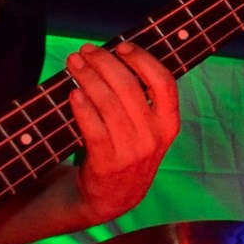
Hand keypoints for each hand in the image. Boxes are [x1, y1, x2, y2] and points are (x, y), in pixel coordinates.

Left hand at [63, 43, 180, 223]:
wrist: (113, 197)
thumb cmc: (127, 151)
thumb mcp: (148, 130)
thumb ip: (142, 100)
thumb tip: (116, 57)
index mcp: (169, 124)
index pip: (163, 82)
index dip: (142, 60)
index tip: (121, 46)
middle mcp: (154, 137)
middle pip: (129, 86)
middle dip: (104, 62)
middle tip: (86, 50)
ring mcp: (131, 151)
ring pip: (108, 103)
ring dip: (88, 77)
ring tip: (74, 63)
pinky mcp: (107, 162)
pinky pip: (93, 127)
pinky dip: (82, 106)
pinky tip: (73, 92)